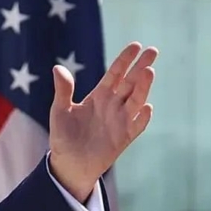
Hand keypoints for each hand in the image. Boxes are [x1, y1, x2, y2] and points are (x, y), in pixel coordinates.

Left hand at [48, 42, 157, 200]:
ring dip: (143, 87)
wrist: (69, 164)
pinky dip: (142, 118)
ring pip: (135, 100)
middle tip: (153, 50)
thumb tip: (57, 68)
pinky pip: (136, 126)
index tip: (136, 45)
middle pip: (130, 83)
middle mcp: (113, 106)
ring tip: (149, 71)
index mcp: (99, 96)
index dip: (125, 60)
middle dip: (141, 67)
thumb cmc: (63, 136)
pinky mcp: (124, 138)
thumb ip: (63, 91)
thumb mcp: (60, 111)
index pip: (115, 74)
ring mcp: (120, 121)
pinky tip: (146, 107)